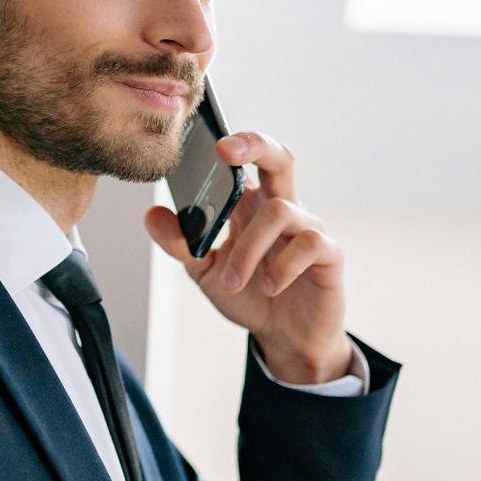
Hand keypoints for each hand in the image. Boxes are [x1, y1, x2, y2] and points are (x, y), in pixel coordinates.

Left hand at [144, 130, 351, 384]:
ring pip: (280, 211)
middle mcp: (283, 208)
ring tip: (233, 281)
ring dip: (248, 247)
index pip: (248, 161)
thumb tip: (151, 215)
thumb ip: (182, 244)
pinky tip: (269, 286)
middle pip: (279, 157)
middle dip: (254, 146)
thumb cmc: (250, 296)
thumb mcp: (206, 271)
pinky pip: (309, 244)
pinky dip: (282, 265)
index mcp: (252, 205)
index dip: (233, 142)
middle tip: (224, 152)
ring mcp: (308, 229)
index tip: (207, 140)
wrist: (286, 339)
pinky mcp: (329, 255)